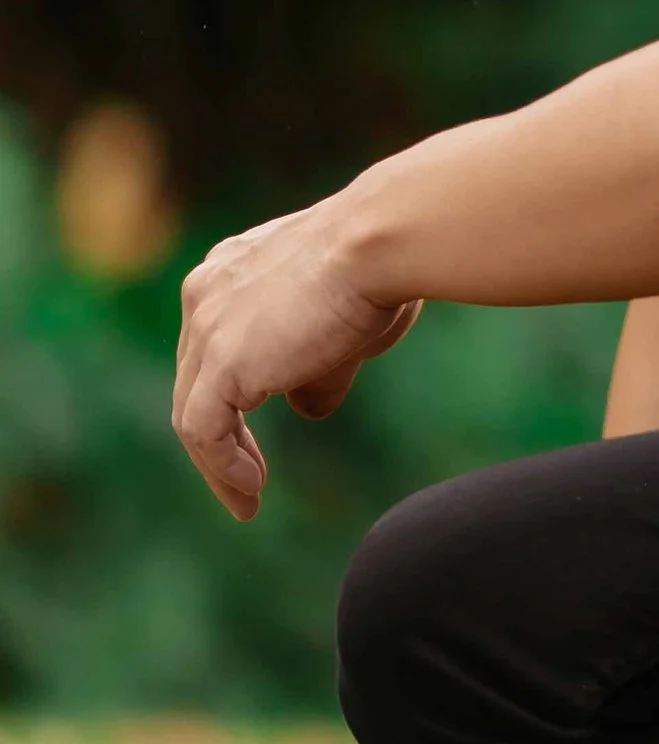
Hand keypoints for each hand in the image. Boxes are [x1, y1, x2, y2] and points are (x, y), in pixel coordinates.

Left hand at [173, 200, 422, 519]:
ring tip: (246, 500)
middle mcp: (206, 294)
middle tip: (247, 482)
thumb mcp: (344, 325)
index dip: (230, 397)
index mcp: (230, 272)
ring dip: (218, 464)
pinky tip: (251, 487)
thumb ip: (317, 368)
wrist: (380, 244)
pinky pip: (203, 431)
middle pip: (193, 383)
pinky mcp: (221, 364)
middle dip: (219, 438)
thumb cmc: (379, 269)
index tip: (253, 434)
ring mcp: (207, 328)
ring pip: (192, 413)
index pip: (212, 348)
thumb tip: (307, 409)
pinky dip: (223, 466)